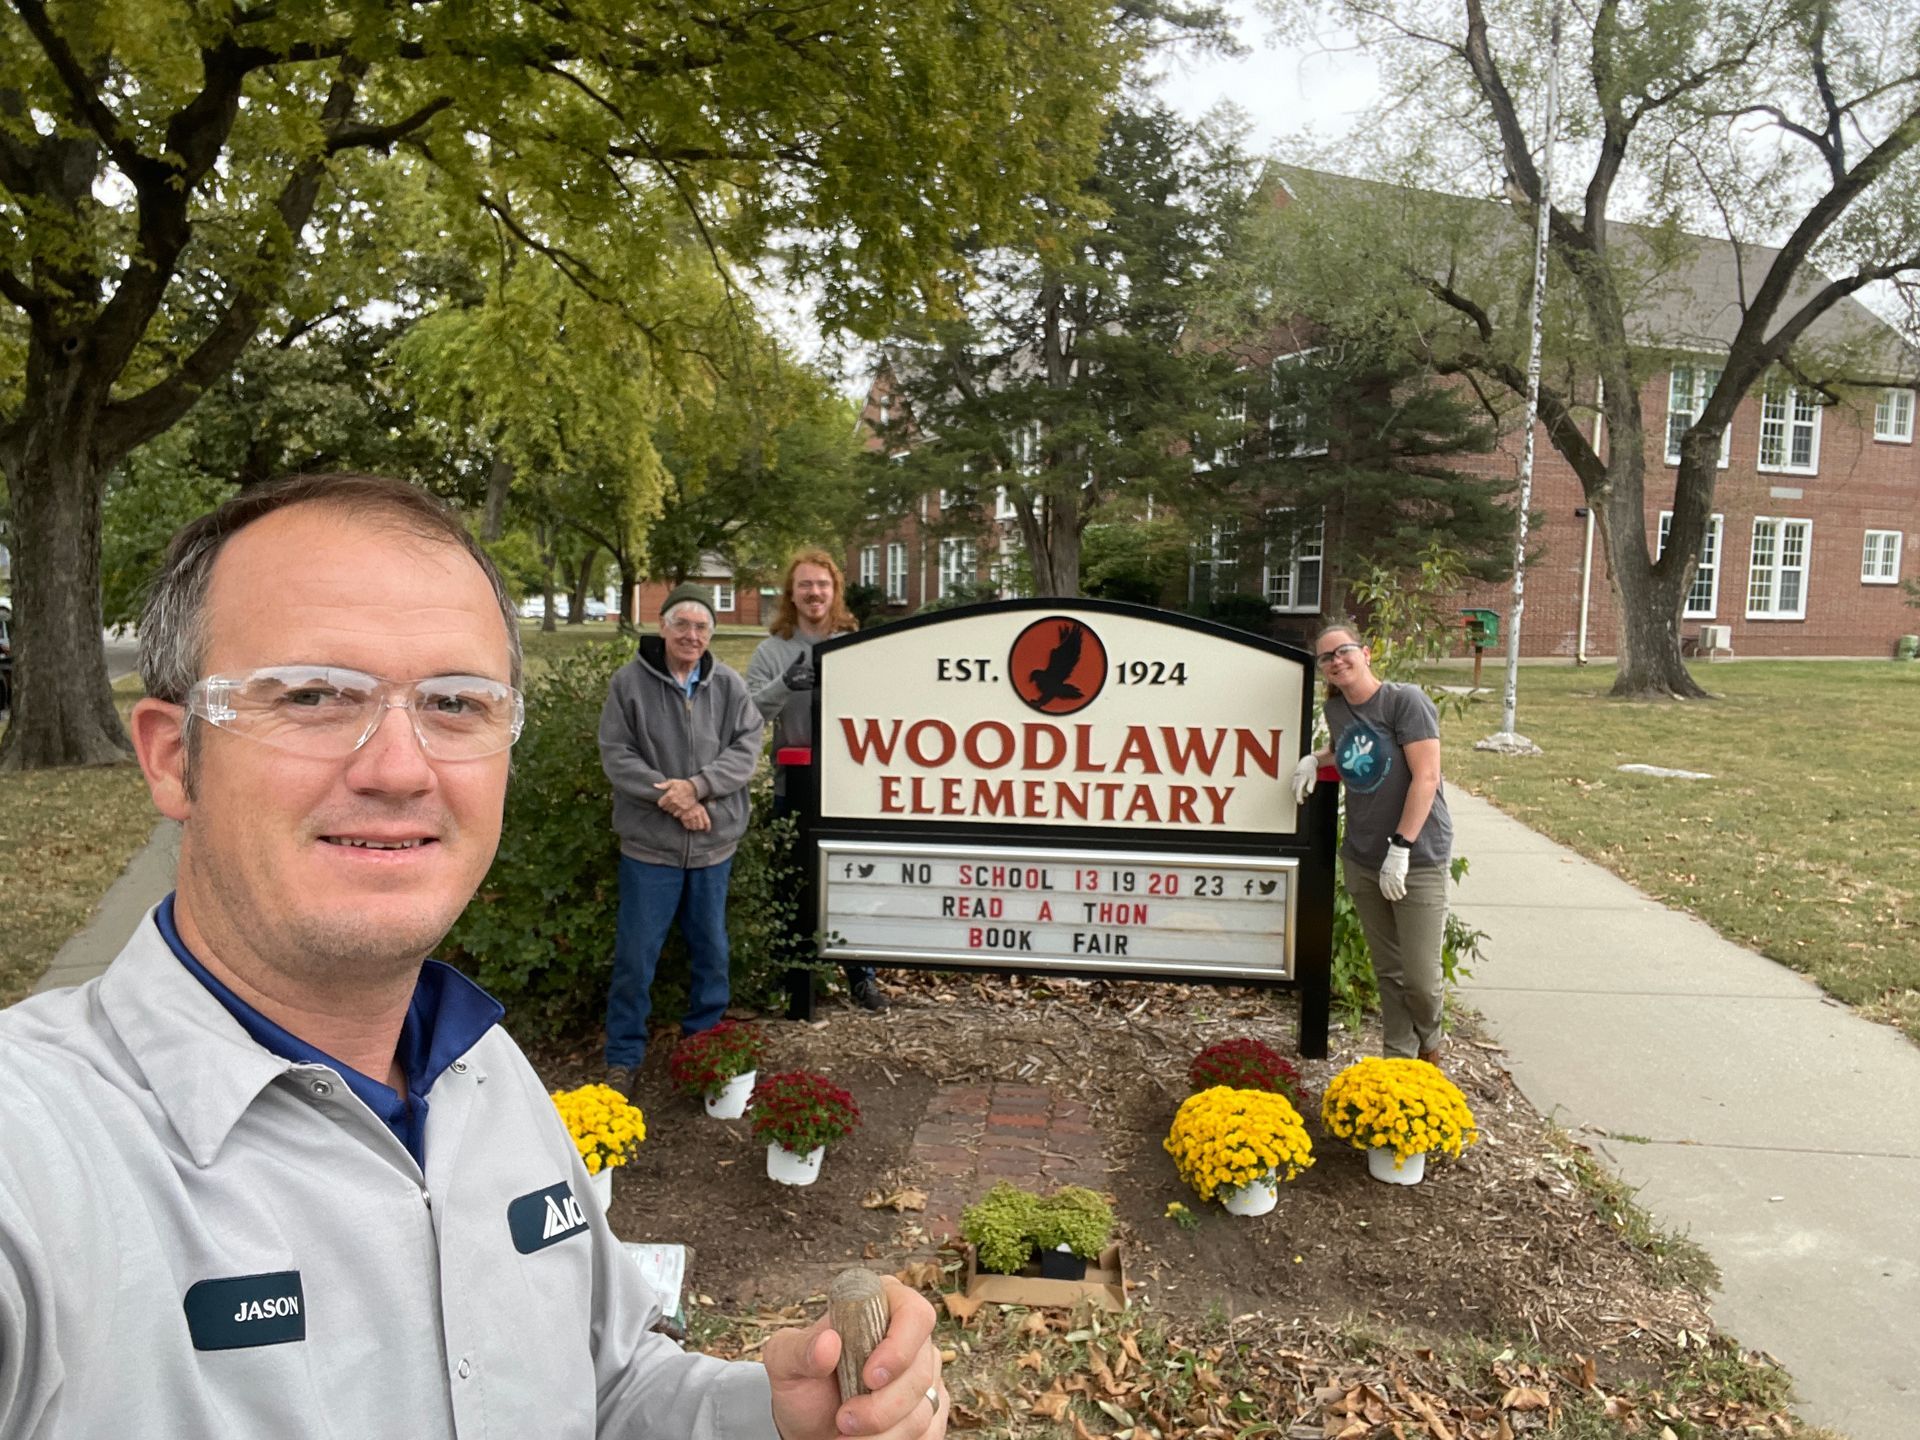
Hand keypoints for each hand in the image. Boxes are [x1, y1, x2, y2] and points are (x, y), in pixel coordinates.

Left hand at [654, 778, 697, 815]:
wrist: (694, 788)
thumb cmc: (682, 784)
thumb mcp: (672, 782)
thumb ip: (663, 785)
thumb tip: (655, 786)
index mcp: (670, 794)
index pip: (660, 803)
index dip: (661, 802)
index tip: (664, 801)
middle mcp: (674, 801)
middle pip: (665, 808)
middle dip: (666, 806)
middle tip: (670, 803)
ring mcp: (680, 806)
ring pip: (670, 812)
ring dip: (672, 810)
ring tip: (674, 805)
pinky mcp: (685, 809)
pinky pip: (677, 815)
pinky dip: (677, 812)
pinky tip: (678, 808)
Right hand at [678, 803, 710, 831]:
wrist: (681, 800)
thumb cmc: (691, 803)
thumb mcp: (700, 805)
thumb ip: (705, 811)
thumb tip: (712, 809)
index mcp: (702, 810)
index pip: (707, 821)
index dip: (707, 827)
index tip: (707, 830)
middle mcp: (697, 814)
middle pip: (700, 826)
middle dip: (700, 827)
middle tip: (699, 827)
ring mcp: (690, 817)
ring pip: (694, 827)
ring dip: (694, 827)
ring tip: (694, 826)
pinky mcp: (684, 819)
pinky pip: (687, 826)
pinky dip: (688, 827)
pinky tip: (689, 825)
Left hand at [763, 1277, 944, 1439]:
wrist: (810, 1427)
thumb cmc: (802, 1385)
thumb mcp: (785, 1361)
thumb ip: (800, 1348)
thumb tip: (828, 1342)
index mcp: (881, 1306)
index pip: (915, 1314)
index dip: (900, 1346)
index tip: (869, 1377)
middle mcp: (911, 1338)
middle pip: (920, 1369)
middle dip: (882, 1406)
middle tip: (844, 1420)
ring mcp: (925, 1375)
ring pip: (923, 1408)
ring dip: (883, 1432)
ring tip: (846, 1435)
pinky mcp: (931, 1410)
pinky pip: (928, 1433)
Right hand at [782, 653, 813, 691]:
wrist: (785, 682)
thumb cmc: (790, 672)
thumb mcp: (795, 664)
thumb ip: (800, 657)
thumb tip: (803, 651)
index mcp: (804, 668)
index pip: (812, 669)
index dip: (809, 671)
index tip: (804, 672)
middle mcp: (805, 674)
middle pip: (813, 675)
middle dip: (810, 676)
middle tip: (804, 677)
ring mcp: (805, 681)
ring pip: (813, 681)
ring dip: (810, 681)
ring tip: (804, 681)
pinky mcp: (804, 687)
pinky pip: (811, 686)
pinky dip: (809, 686)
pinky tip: (804, 685)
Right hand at [1290, 754, 1317, 804]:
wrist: (1306, 763)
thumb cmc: (1310, 771)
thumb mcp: (1313, 778)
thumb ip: (1311, 785)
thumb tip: (1309, 792)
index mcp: (1301, 778)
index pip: (1298, 789)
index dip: (1298, 796)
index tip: (1300, 802)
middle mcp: (1295, 778)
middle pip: (1294, 790)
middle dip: (1296, 796)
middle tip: (1301, 802)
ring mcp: (1293, 778)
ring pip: (1292, 789)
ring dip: (1296, 794)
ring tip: (1304, 794)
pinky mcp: (1292, 780)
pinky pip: (1293, 787)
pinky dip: (1296, 791)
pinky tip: (1302, 791)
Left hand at [1378, 843, 1409, 901]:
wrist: (1397, 854)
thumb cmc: (1391, 860)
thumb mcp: (1385, 868)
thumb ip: (1385, 875)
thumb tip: (1387, 881)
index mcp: (1382, 875)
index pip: (1382, 887)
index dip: (1385, 893)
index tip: (1388, 897)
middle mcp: (1387, 877)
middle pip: (1388, 890)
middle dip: (1391, 896)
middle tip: (1395, 899)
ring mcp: (1393, 877)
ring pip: (1395, 889)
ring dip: (1397, 895)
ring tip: (1400, 897)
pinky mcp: (1400, 876)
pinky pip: (1400, 886)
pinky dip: (1402, 891)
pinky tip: (1404, 893)